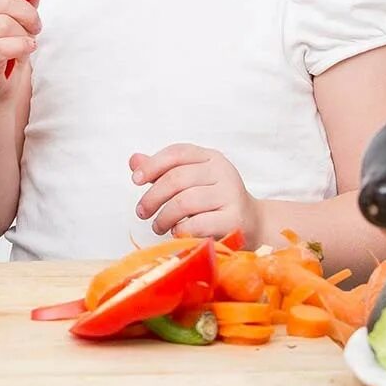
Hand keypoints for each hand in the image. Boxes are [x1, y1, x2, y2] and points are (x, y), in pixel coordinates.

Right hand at [0, 0, 46, 100]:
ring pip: (3, 24)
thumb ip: (27, 1)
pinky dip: (20, 46)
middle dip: (27, 12)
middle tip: (37, 26)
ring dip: (24, 33)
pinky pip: (1, 47)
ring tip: (28, 42)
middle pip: (2, 1)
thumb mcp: (19, 23)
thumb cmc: (7, 51)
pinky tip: (27, 48)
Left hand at [131, 145, 258, 241]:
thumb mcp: (190, 182)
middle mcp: (223, 171)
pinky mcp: (234, 219)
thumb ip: (163, 171)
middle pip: (177, 178)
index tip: (135, 180)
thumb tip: (133, 160)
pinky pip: (198, 224)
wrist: (252, 224)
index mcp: (210, 157)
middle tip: (142, 212)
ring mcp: (231, 194)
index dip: (152, 165)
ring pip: (185, 202)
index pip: (177, 153)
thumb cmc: (214, 202)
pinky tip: (177, 232)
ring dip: (164, 217)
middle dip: (153, 197)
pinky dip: (181, 230)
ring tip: (158, 226)